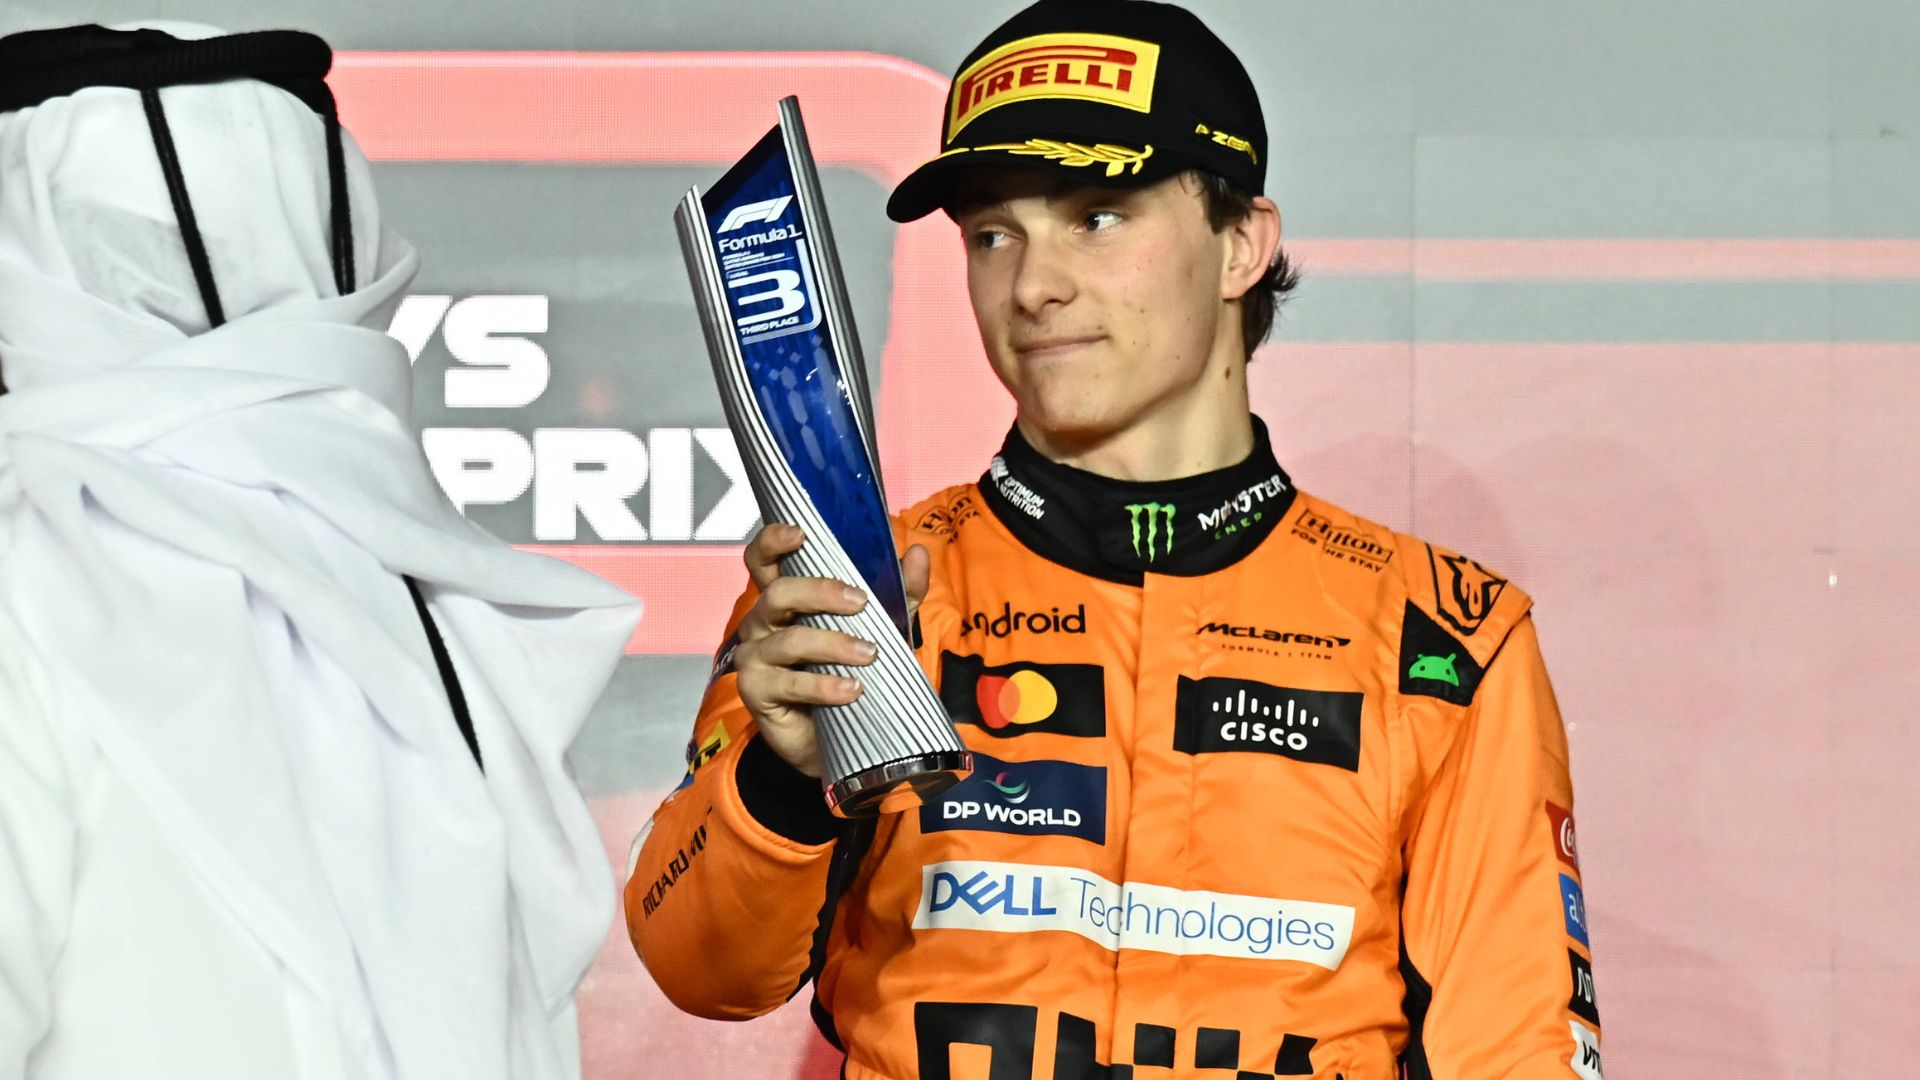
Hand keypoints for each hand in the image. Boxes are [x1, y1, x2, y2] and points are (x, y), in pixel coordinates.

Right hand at [731, 523, 930, 776]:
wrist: (846, 740)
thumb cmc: (853, 672)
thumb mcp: (884, 628)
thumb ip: (901, 593)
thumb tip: (919, 552)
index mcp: (785, 599)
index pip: (764, 560)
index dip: (774, 541)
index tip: (801, 533)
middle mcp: (762, 622)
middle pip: (779, 593)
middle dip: (821, 593)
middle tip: (860, 602)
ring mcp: (755, 658)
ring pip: (788, 641)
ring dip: (833, 644)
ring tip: (869, 654)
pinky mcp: (756, 692)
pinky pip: (789, 683)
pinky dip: (824, 686)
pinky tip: (853, 689)